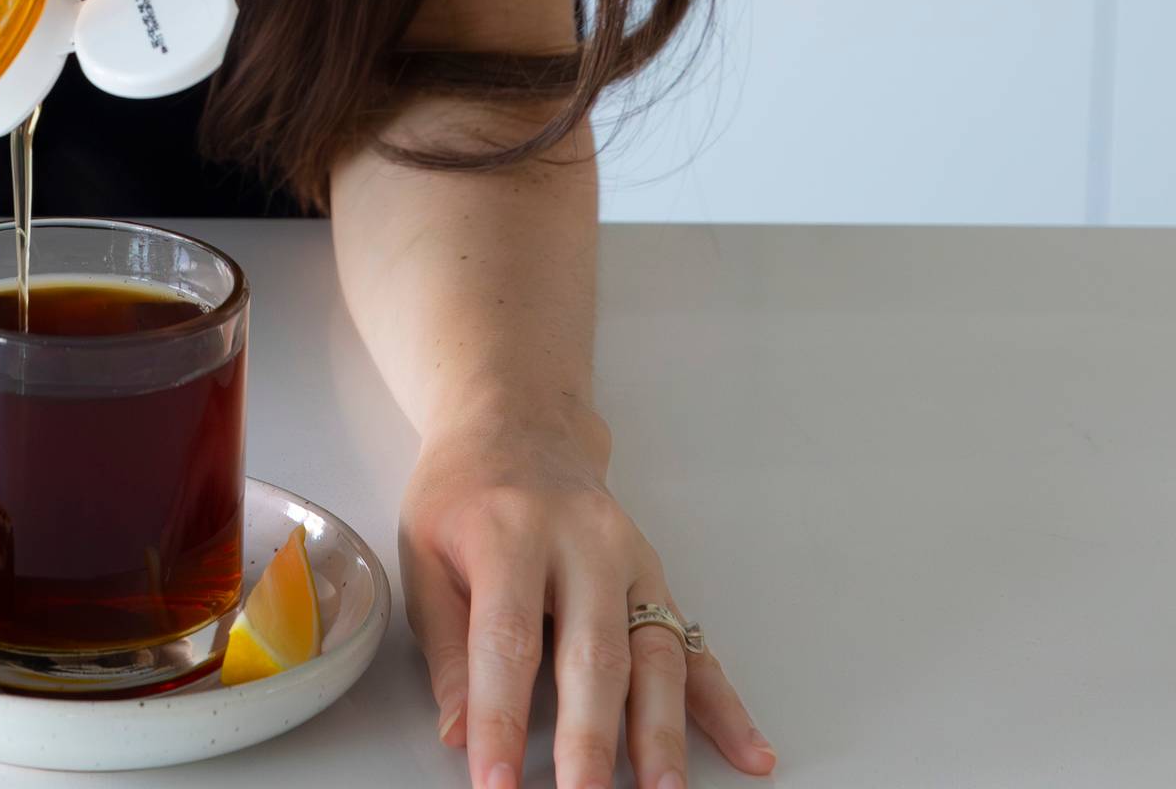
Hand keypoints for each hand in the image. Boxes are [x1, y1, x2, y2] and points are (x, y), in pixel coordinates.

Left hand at [399, 409, 775, 788]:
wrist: (516, 423)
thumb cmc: (463, 494)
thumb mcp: (424, 551)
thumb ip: (445, 647)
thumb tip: (458, 734)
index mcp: (508, 531)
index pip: (507, 639)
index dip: (501, 718)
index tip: (497, 783)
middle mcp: (581, 543)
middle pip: (593, 655)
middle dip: (591, 743)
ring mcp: (629, 560)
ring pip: (655, 656)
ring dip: (662, 737)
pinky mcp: (658, 577)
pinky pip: (696, 646)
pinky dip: (725, 706)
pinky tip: (751, 754)